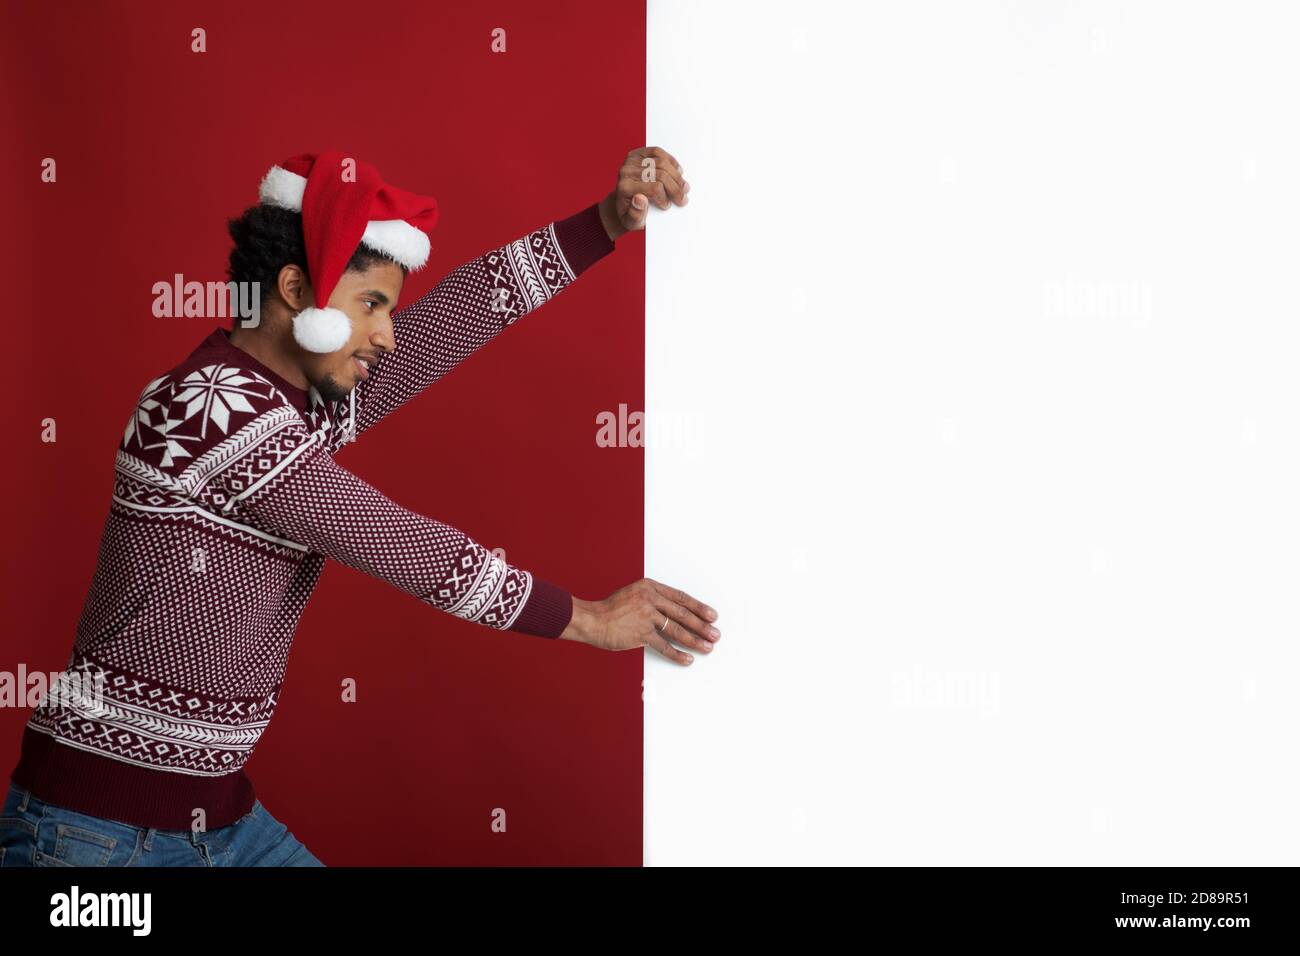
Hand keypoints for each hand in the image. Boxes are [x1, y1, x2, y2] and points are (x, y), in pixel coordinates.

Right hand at [560, 577, 718, 664]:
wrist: (591, 619)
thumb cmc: (611, 609)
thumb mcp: (633, 593)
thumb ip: (653, 599)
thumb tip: (675, 612)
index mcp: (650, 587)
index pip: (680, 598)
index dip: (698, 607)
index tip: (712, 615)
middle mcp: (650, 599)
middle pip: (683, 614)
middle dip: (702, 626)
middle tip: (715, 634)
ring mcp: (645, 616)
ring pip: (677, 630)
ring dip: (695, 640)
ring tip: (707, 647)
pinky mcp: (640, 634)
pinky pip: (664, 646)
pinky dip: (677, 654)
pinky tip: (687, 659)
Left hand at [598, 146, 690, 240]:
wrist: (622, 202)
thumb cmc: (629, 213)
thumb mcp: (631, 222)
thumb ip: (635, 215)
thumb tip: (640, 199)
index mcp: (624, 188)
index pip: (654, 188)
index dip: (665, 198)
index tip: (668, 206)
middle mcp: (626, 171)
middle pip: (660, 174)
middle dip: (675, 187)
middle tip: (682, 198)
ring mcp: (631, 161)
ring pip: (662, 162)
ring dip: (676, 175)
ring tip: (683, 187)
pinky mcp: (637, 154)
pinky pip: (658, 152)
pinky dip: (671, 162)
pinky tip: (677, 172)